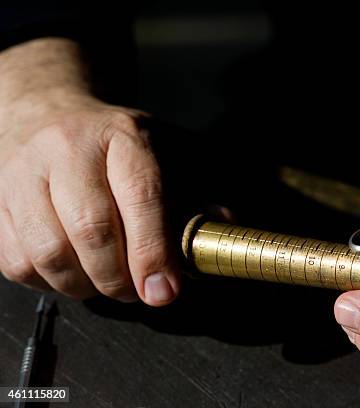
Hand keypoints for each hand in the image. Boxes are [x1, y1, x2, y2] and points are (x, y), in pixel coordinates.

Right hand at [0, 98, 179, 305]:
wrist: (46, 110)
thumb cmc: (113, 144)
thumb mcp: (163, 151)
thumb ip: (193, 192)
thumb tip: (220, 226)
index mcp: (123, 136)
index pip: (140, 198)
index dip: (152, 253)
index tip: (162, 291)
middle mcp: (69, 147)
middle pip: (92, 230)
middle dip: (118, 278)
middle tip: (134, 292)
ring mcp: (24, 172)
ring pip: (49, 251)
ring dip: (82, 285)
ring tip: (102, 284)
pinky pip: (16, 260)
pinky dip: (47, 282)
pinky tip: (69, 273)